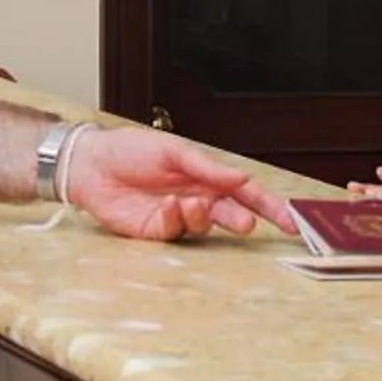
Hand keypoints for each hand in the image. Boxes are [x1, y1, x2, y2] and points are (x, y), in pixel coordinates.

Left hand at [62, 127, 294, 239]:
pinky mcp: (155, 230)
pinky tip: (166, 205)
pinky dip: (174, 219)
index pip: (246, 194)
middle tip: (247, 223)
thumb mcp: (174, 151)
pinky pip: (174, 231)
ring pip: (204, 226)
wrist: (91, 163)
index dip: (270, 207)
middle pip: (232, 215)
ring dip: (203, 217)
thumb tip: (243, 179)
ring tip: (192, 203)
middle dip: (242, 220)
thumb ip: (208, 168)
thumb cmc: (131, 149)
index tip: (290, 221)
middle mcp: (198, 199)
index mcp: (207, 177)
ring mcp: (178, 217)